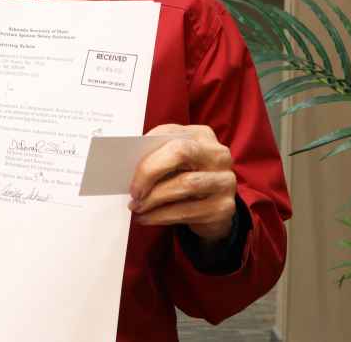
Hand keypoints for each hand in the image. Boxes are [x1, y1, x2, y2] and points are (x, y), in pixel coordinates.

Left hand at [128, 124, 237, 241]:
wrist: (214, 210)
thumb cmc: (186, 179)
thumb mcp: (175, 165)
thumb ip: (158, 158)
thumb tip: (128, 167)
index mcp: (202, 136)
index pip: (170, 133)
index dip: (146, 147)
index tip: (126, 164)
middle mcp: (218, 154)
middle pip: (181, 152)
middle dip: (150, 170)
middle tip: (133, 189)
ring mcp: (225, 181)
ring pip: (184, 184)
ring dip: (153, 198)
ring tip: (136, 206)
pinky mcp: (223, 207)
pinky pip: (187, 211)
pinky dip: (161, 216)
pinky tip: (146, 218)